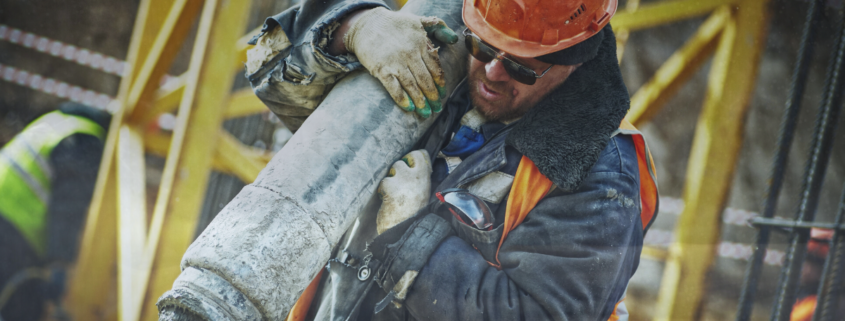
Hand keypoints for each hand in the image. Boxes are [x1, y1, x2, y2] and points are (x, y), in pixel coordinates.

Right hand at [343, 8, 457, 117]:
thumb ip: (438, 27)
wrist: (366, 24)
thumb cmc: (394, 24)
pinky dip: (402, 99)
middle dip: (433, 96)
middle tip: (437, 108)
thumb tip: (455, 39)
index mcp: (421, 43)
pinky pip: (394, 87)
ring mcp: (395, 62)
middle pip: (426, 80)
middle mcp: (410, 54)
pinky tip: (409, 108)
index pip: (435, 68)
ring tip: (426, 113)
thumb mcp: (418, 19)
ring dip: (420, 101)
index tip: (442, 94)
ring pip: (412, 86)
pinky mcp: (381, 69)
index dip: (440, 83)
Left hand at [376, 150, 432, 233]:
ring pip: (393, 168)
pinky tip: (386, 200)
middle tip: (398, 181)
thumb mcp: (423, 194)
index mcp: (425, 178)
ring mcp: (403, 179)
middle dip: (399, 168)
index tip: (409, 165)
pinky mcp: (390, 186)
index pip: (420, 155)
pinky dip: (382, 190)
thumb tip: (412, 168)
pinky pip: (384, 181)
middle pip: (406, 158)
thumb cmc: (413, 215)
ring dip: (390, 179)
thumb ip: (418, 180)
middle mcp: (416, 176)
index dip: (413, 158)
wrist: (405, 230)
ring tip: (393, 194)